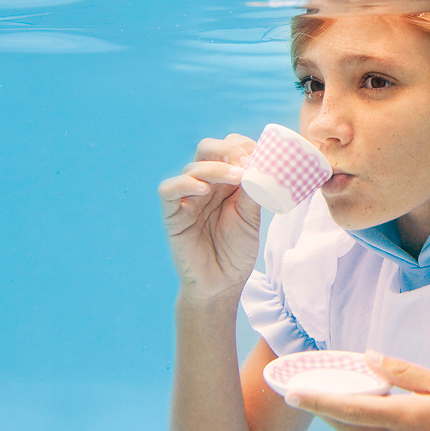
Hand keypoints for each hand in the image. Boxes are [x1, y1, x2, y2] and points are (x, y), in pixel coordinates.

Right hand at [158, 134, 260, 299]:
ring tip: (237, 177)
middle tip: (246, 161)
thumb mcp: (251, 218)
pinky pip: (168, 190)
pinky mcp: (172, 214)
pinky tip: (202, 189)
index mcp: (226, 182)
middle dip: (227, 149)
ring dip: (216, 167)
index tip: (258, 152)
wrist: (222, 285)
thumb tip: (261, 165)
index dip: (241, 145)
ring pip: (192, 167)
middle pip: (207, 150)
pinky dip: (184, 183)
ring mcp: (187, 198)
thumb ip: (252, 191)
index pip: (228, 149)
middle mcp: (206, 185)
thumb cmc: (236, 252)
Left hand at [284, 351, 429, 430]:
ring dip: (353, 417)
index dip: (317, 402)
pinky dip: (378, 427)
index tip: (293, 394)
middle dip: (325, 411)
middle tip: (305, 393)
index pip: (349, 410)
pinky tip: (390, 411)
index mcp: (404, 420)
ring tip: (347, 392)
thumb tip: (368, 359)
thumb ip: (402, 372)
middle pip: (350, 427)